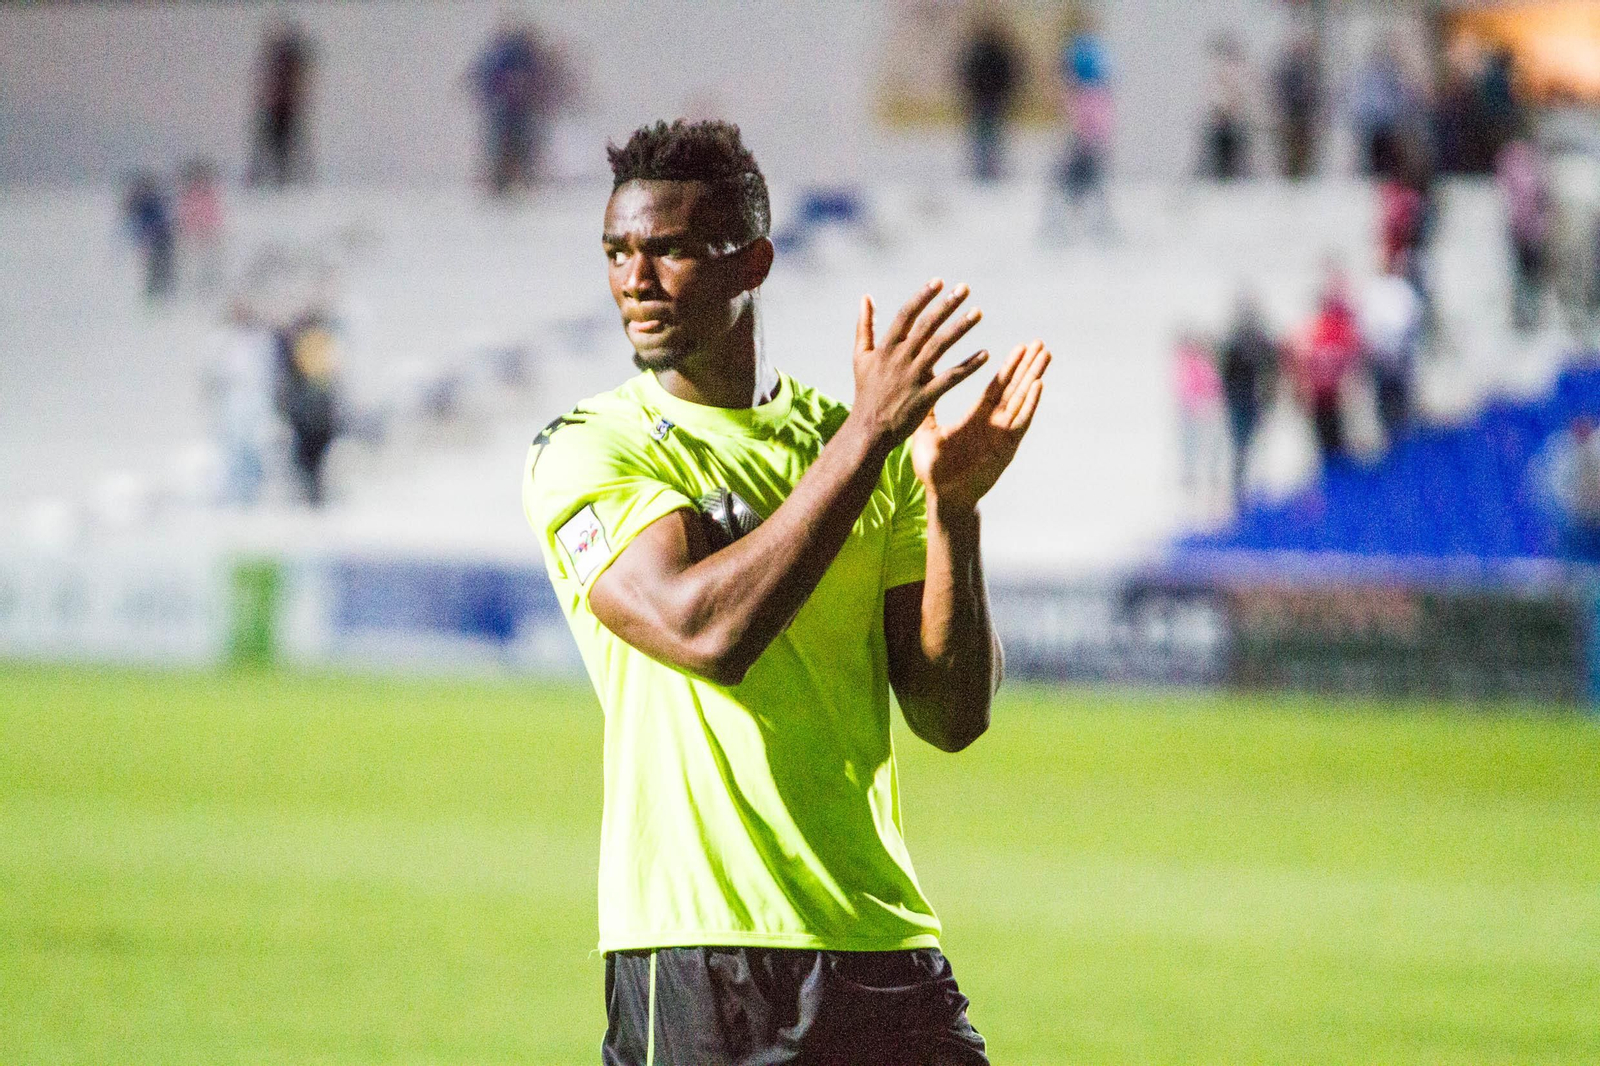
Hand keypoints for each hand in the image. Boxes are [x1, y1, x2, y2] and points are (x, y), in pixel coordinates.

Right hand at [848, 279, 988, 448]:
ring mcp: (913, 377)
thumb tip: (866, 297)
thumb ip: (864, 326)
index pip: (906, 315)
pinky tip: (985, 354)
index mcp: (886, 347)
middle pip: (927, 326)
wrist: (868, 430)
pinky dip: (968, 366)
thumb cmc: (866, 392)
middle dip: (947, 305)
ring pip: (941, 347)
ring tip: (978, 313)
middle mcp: (900, 358)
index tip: (939, 281)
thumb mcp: (860, 356)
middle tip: (965, 289)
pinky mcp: (926, 397)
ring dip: (961, 328)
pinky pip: (951, 378)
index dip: (923, 297)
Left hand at [912, 340, 1050, 511]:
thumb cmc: (933, 471)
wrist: (942, 497)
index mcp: (976, 417)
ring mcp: (1002, 435)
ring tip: (1045, 356)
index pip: (996, 386)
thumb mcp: (927, 433)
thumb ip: (928, 410)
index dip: (1009, 367)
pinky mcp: (1007, 447)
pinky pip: (1021, 421)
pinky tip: (1039, 385)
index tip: (1021, 347)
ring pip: (1022, 400)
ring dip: (1034, 377)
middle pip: (1015, 389)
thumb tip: (920, 389)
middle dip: (1028, 366)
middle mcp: (993, 423)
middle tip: (1040, 343)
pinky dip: (1030, 403)